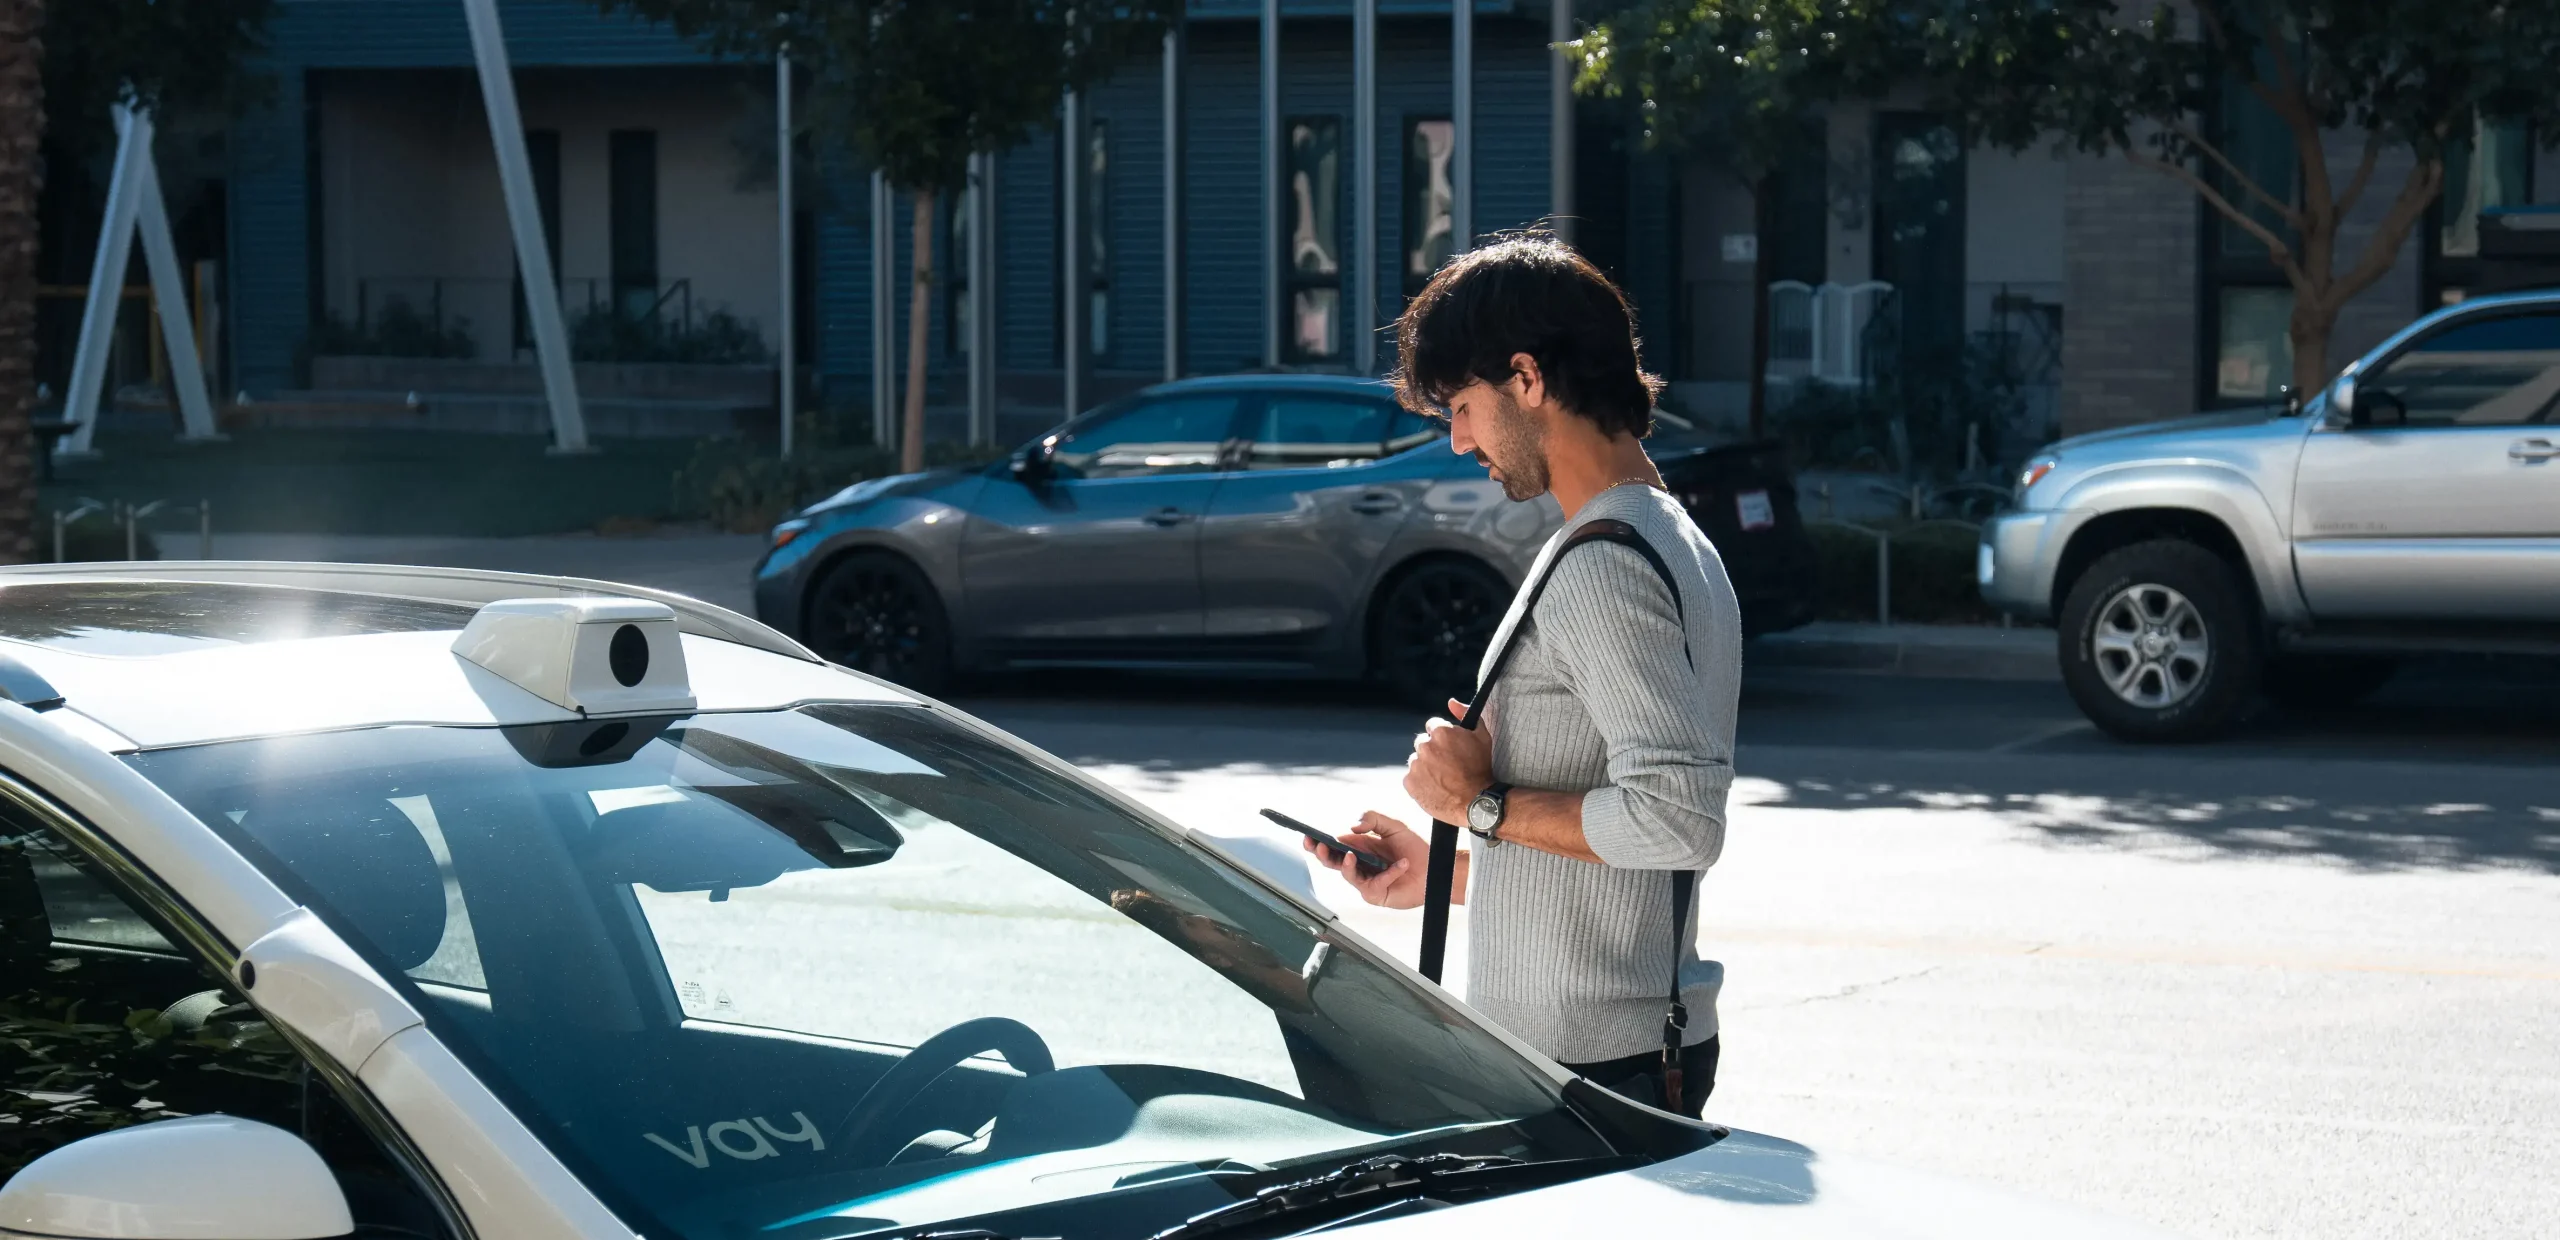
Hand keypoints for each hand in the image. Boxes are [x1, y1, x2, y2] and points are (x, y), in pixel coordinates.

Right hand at [1303, 812, 1430, 908]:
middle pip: (1333, 862)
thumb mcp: (1394, 826)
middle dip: (1322, 854)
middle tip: (1318, 846)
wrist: (1435, 868)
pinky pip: (1374, 884)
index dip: (1320, 842)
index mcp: (1361, 847)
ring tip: (1350, 855)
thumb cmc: (1416, 849)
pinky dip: (1388, 873)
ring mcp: (1367, 880)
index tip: (1310, 836)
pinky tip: (1400, 865)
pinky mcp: (1377, 894)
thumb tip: (1352, 827)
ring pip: (1347, 874)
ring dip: (1346, 865)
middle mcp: (1361, 864)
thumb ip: (1373, 819)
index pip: (1335, 845)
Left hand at [1402, 698, 1492, 824]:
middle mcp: (1425, 746)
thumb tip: (1451, 702)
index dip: (1443, 738)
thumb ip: (1466, 714)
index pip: (1433, 726)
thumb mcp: (1482, 736)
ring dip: (1425, 766)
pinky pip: (1411, 778)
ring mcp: (1416, 765)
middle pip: (1423, 743)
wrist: (1476, 802)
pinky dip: (1420, 782)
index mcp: (1441, 732)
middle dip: (1432, 751)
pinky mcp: (1410, 783)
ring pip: (1416, 761)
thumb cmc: (1482, 769)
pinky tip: (1434, 787)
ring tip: (1442, 778)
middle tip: (1446, 765)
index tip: (1450, 748)